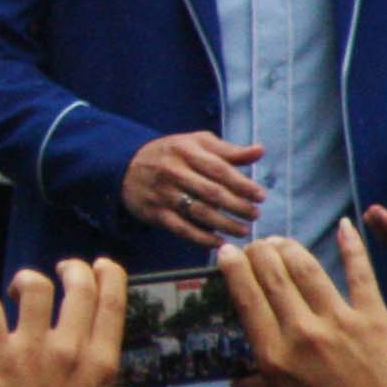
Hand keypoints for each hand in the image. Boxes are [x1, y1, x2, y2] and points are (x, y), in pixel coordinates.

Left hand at [0, 261, 127, 386]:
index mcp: (100, 364)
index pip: (111, 302)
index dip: (108, 274)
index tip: (100, 266)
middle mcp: (70, 349)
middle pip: (78, 285)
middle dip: (71, 268)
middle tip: (58, 272)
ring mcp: (32, 349)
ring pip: (34, 287)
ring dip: (26, 280)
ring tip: (15, 292)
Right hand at [122, 132, 268, 242]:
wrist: (125, 166)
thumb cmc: (172, 154)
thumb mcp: (196, 143)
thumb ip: (228, 150)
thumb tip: (260, 151)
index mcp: (186, 151)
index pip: (220, 170)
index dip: (243, 185)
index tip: (261, 196)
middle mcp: (173, 171)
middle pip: (212, 192)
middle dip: (238, 206)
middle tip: (255, 214)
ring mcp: (163, 194)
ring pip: (199, 212)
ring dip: (225, 224)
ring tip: (243, 230)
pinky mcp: (155, 213)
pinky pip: (182, 229)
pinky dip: (202, 238)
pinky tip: (219, 242)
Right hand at [218, 225, 386, 386]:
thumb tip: (236, 378)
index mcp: (275, 357)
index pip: (247, 299)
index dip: (234, 269)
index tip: (226, 253)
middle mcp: (301, 332)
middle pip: (272, 276)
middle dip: (259, 252)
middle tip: (255, 243)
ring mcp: (339, 322)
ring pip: (307, 269)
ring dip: (289, 247)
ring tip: (281, 239)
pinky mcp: (374, 318)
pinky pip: (360, 274)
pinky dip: (352, 246)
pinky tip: (344, 225)